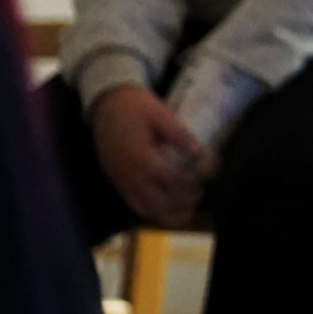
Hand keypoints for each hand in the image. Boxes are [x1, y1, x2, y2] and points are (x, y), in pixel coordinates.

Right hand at [90, 86, 215, 228]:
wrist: (105, 103)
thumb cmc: (134, 106)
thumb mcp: (159, 112)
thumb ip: (178, 134)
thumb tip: (197, 153)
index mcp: (141, 157)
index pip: (172, 179)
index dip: (193, 180)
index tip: (207, 174)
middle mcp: (129, 174)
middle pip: (160, 202)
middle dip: (184, 199)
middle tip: (200, 189)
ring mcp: (122, 181)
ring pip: (147, 209)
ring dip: (170, 210)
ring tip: (188, 199)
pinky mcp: (118, 182)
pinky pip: (135, 205)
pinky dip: (154, 209)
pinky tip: (169, 201)